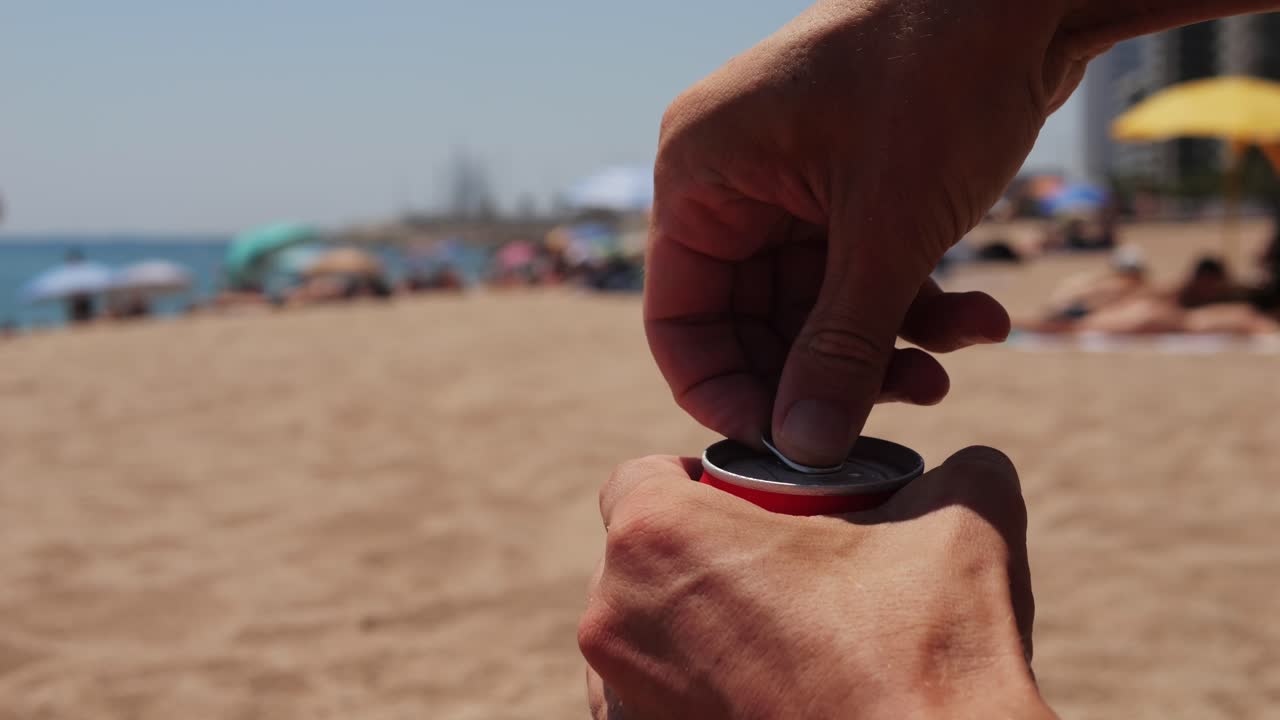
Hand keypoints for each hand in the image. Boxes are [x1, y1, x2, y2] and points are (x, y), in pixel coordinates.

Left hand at [579, 448, 1054, 719]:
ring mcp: (621, 703)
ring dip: (694, 631)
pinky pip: (653, 707)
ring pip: (643, 639)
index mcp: (658, 536)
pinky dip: (697, 698)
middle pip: (639, 562)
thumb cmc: (930, 658)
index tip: (756, 508)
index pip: (643, 479)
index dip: (698, 483)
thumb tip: (970, 467)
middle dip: (700, 559)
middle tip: (781, 577)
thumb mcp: (961, 522)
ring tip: (781, 645)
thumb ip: (952, 470)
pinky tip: (769, 699)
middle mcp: (613, 619)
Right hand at [644, 0, 1087, 465]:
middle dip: (826, 376)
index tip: (789, 447)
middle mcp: (735, 185)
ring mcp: (795, 188)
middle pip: (753, 326)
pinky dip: (917, 308)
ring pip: (817, 311)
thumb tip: (803, 448)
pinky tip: (981, 317)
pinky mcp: (854, 192)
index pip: (678, 319)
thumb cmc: (940, 69)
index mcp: (701, 176)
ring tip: (948, 367)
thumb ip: (842, 345)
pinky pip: (864, 277)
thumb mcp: (889, 225)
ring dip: (884, 349)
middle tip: (899, 408)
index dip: (726, 393)